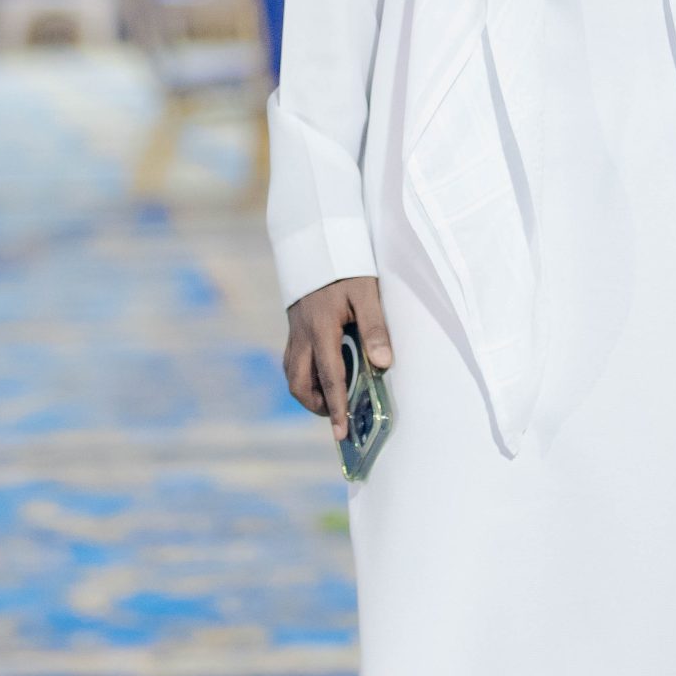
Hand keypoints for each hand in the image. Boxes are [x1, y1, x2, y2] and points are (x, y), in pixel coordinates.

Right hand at [285, 276, 391, 437]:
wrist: (316, 243)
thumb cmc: (347, 268)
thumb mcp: (367, 294)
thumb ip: (375, 328)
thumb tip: (383, 364)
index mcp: (321, 329)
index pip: (330, 378)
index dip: (337, 408)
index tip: (342, 433)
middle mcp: (302, 336)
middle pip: (299, 384)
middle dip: (317, 406)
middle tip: (339, 416)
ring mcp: (295, 333)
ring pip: (292, 375)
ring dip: (310, 392)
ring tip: (334, 398)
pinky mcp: (294, 329)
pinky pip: (293, 362)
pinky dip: (306, 376)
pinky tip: (325, 374)